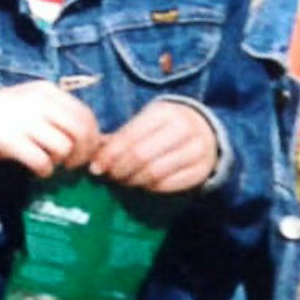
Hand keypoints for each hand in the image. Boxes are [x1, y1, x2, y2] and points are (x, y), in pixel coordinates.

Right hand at [0, 81, 100, 176]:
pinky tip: (39, 171)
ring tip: (52, 165)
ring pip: (63, 146)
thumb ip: (59, 114)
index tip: (86, 152)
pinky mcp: (8, 139)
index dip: (92, 138)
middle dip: (82, 153)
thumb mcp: (35, 103)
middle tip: (73, 165)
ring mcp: (23, 120)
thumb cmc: (8, 114)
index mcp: (48, 91)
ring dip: (62, 162)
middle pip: (80, 131)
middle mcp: (39, 102)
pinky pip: (40, 160)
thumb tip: (91, 138)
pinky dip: (45, 170)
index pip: (85, 115)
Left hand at [89, 100, 216, 191]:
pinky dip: (151, 188)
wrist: (205, 131)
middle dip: (119, 169)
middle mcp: (183, 128)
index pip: (130, 136)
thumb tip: (94, 156)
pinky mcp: (202, 170)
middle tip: (110, 176)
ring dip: (133, 180)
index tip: (96, 167)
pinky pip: (169, 185)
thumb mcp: (146, 122)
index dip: (110, 154)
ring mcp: (197, 150)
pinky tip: (143, 184)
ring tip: (124, 181)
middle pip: (141, 156)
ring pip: (155, 173)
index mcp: (164, 112)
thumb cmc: (165, 126)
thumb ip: (122, 136)